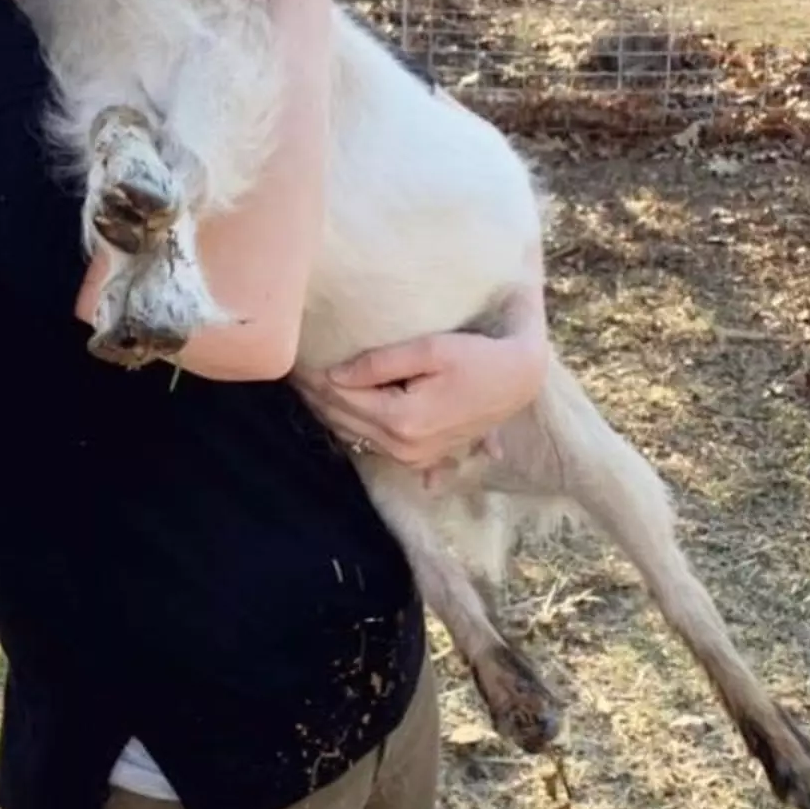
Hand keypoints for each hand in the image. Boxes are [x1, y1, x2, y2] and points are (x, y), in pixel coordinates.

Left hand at [292, 284, 550, 474]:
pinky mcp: (423, 458)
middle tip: (291, 371)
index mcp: (401, 420)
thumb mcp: (430, 350)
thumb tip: (335, 373)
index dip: (313, 378)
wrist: (518, 380)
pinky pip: (374, 444)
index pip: (340, 398)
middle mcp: (403, 447)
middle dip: (314, 395)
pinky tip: (338, 411)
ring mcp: (414, 458)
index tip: (292, 359)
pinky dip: (352, 427)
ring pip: (354, 435)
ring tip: (306, 386)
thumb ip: (380, 363)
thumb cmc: (476, 357)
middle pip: (343, 419)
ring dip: (329, 411)